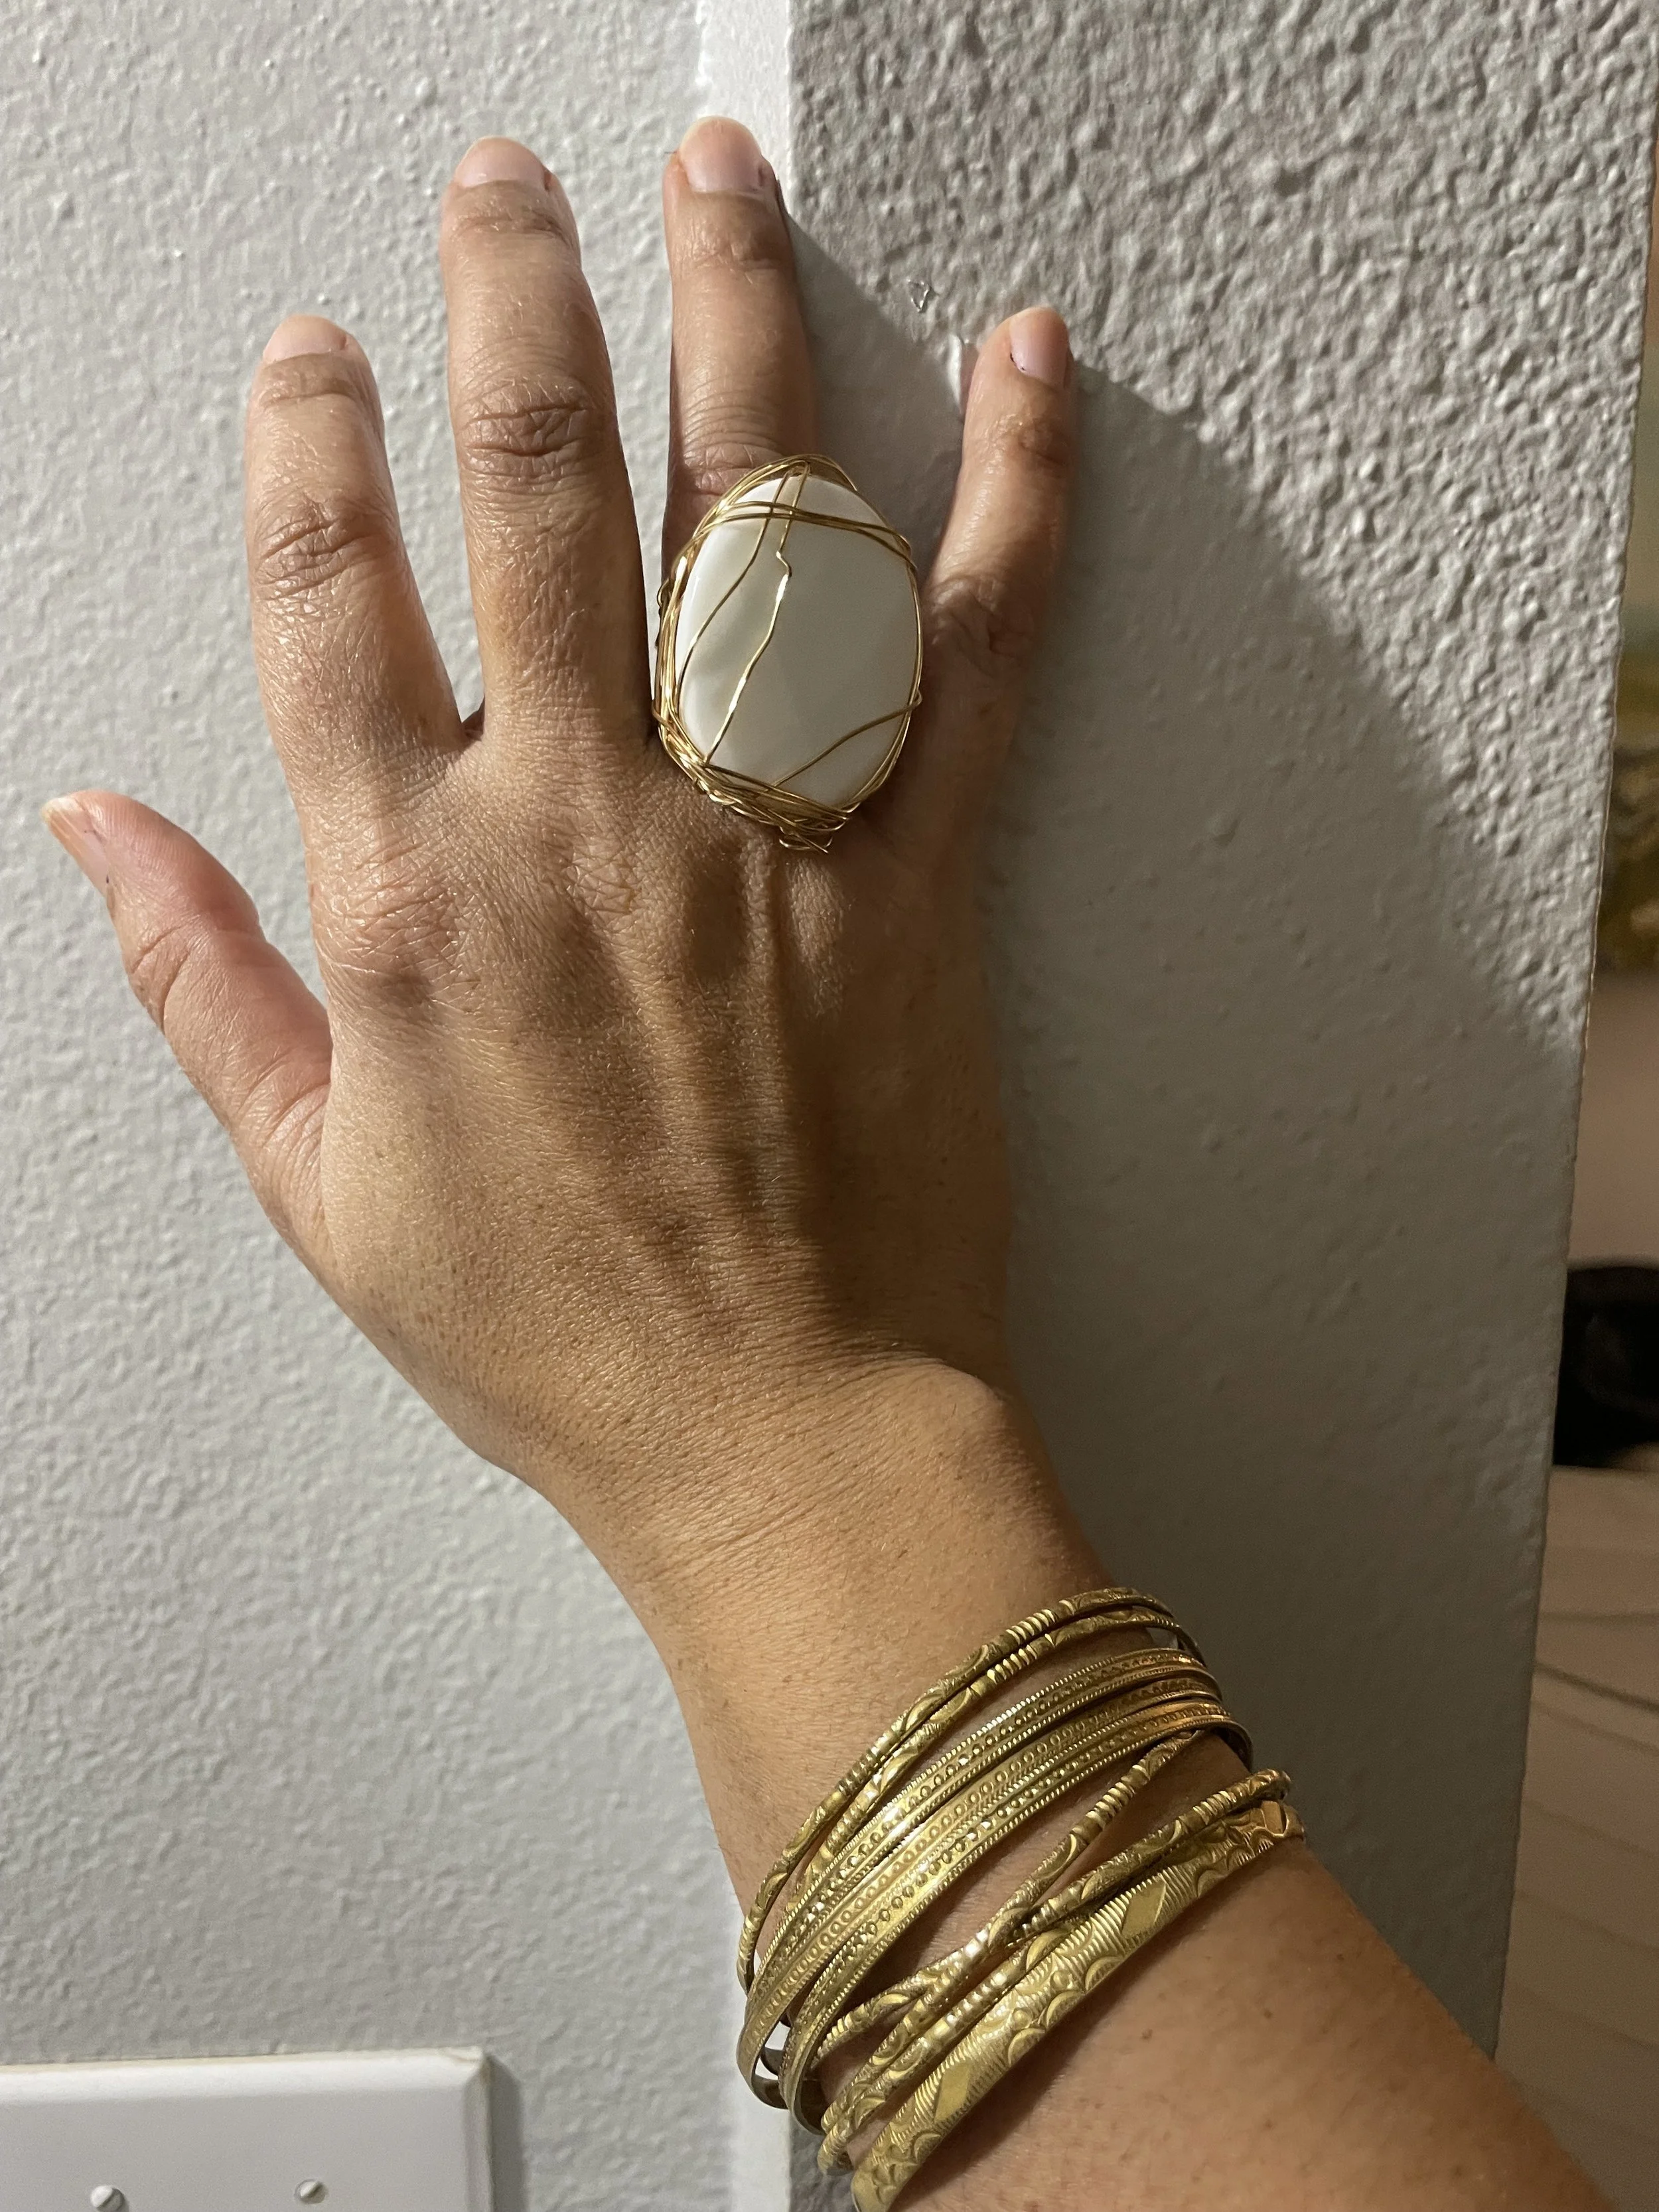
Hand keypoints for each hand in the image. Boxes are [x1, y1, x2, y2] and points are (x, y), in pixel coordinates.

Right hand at [44, 121, 1082, 1726]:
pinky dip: (1014, 495)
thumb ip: (202, 980)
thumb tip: (95, 828)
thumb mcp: (316, 1182)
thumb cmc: (553, 1333)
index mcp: (417, 895)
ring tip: (713, 176)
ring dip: (726, 319)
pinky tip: (1025, 363)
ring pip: (745, 517)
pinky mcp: (918, 876)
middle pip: (536, 488)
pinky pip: (978, 649)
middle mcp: (585, 825)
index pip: (330, 597)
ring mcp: (764, 832)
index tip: (313, 355)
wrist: (778, 1434)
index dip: (309, 446)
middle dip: (511, 297)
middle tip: (504, 180)